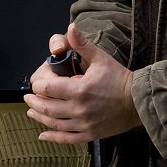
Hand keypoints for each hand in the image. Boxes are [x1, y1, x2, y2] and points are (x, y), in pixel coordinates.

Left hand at [24, 23, 140, 142]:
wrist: (138, 100)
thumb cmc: (119, 78)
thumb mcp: (100, 58)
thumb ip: (82, 44)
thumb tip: (70, 28)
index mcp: (79, 89)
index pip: (47, 89)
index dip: (38, 86)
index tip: (37, 83)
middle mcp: (79, 108)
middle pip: (47, 107)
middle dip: (34, 101)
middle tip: (28, 97)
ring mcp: (84, 123)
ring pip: (54, 123)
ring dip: (39, 117)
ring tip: (31, 111)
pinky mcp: (90, 134)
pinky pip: (67, 139)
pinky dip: (53, 137)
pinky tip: (42, 135)